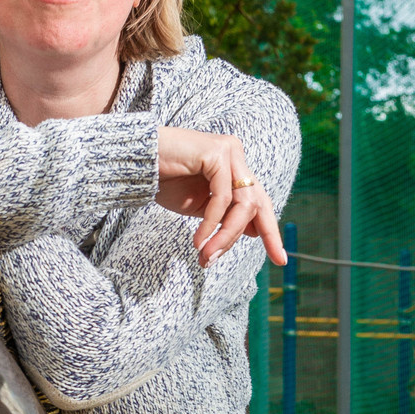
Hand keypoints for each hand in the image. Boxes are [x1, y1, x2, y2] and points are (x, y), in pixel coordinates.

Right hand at [155, 127, 285, 267]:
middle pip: (257, 204)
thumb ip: (224, 216)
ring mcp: (229, 151)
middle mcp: (236, 155)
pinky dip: (211, 223)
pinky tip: (198, 240)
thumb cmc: (163, 181)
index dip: (270, 231)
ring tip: (206, 257)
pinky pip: (222, 197)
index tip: (280, 260)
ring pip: (242, 204)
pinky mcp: (217, 152)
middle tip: (250, 262)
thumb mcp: (200, 206)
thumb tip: (252, 232)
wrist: (135, 161)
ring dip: (226, 236)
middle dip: (259, 236)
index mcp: (235, 167)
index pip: (260, 201)